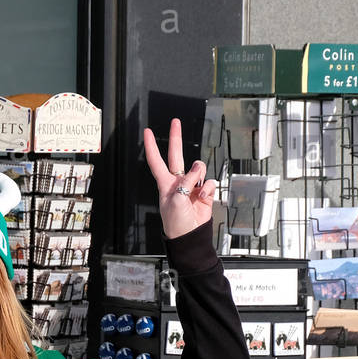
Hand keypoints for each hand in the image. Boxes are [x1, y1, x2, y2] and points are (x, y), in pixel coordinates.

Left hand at [143, 118, 216, 239]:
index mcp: (165, 183)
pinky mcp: (204, 192)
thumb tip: (199, 168)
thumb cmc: (176, 222)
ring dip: (199, 176)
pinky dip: (208, 189)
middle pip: (177, 155)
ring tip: (195, 191)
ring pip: (199, 169)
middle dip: (176, 138)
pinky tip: (202, 198)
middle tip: (175, 122)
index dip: (152, 146)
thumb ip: (187, 181)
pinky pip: (209, 182)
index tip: (148, 132)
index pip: (156, 161)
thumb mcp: (175, 200)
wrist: (189, 236)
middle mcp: (178, 181)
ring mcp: (192, 186)